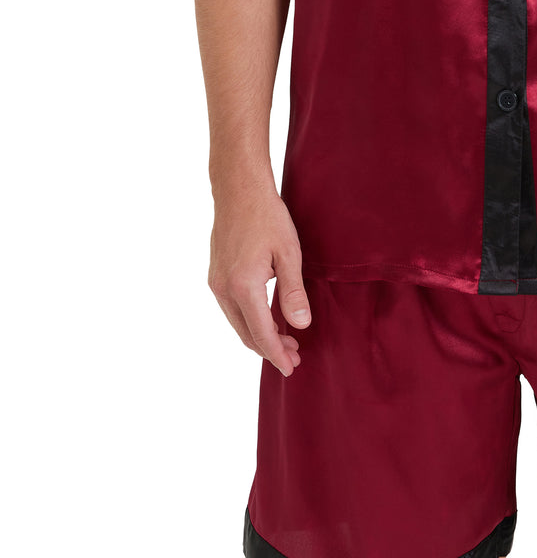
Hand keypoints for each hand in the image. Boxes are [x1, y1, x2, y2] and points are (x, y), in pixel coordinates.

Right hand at [208, 181, 311, 376]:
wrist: (238, 190)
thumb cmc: (267, 217)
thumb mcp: (289, 253)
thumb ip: (293, 292)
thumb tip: (301, 325)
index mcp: (243, 286)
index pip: (261, 333)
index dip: (277, 354)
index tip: (291, 368)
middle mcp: (223, 289)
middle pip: (246, 333)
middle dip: (270, 349)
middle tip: (294, 356)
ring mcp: (215, 283)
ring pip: (237, 323)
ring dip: (259, 335)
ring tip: (285, 340)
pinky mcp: (215, 275)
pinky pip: (232, 309)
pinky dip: (249, 320)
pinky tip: (267, 318)